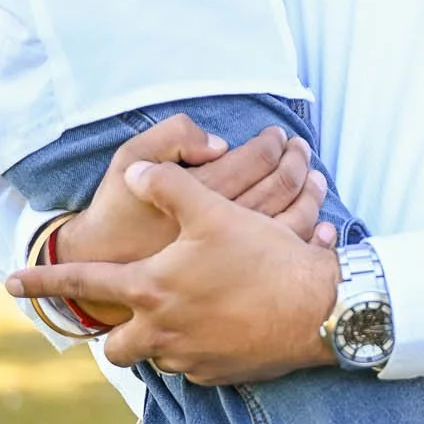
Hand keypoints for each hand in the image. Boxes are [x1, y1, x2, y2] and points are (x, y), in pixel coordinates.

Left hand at [10, 162, 341, 382]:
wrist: (317, 309)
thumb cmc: (263, 257)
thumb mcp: (213, 211)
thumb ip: (168, 186)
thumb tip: (135, 174)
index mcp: (151, 289)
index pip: (83, 285)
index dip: (44, 284)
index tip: (11, 284)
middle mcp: (162, 331)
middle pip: (116, 349)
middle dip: (115, 336)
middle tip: (131, 318)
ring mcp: (190, 359)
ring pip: (158, 356)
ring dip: (163, 338)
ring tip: (190, 314)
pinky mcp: (220, 376)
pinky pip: (195, 366)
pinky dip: (200, 348)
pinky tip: (224, 325)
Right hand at [55, 114, 332, 269]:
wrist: (100, 278)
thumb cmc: (117, 217)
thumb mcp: (127, 162)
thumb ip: (170, 139)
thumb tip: (220, 145)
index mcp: (203, 195)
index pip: (256, 159)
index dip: (272, 143)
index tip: (278, 136)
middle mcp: (225, 228)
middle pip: (281, 186)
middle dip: (298, 162)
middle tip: (301, 150)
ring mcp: (237, 261)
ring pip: (294, 221)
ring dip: (311, 195)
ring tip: (315, 178)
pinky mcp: (242, 287)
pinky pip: (288, 258)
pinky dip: (314, 237)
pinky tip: (322, 228)